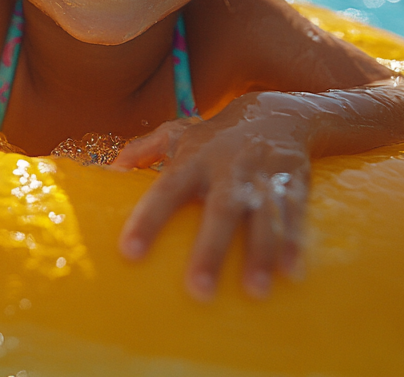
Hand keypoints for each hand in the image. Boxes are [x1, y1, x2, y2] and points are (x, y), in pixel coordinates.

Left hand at [111, 94, 311, 300]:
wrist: (276, 112)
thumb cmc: (215, 135)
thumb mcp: (176, 134)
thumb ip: (141, 150)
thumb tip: (108, 171)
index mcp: (194, 160)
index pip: (165, 191)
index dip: (147, 220)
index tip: (130, 252)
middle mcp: (228, 170)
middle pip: (219, 211)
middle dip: (210, 250)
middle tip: (199, 290)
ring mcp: (262, 178)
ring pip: (262, 217)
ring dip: (260, 254)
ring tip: (255, 291)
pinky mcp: (293, 183)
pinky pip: (294, 214)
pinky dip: (294, 243)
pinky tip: (292, 274)